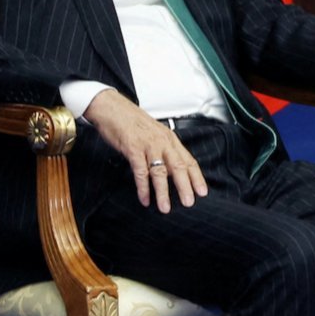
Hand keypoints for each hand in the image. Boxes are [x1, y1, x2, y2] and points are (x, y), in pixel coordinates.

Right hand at [81, 89, 207, 211]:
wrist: (112, 108)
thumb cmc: (132, 121)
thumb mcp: (155, 134)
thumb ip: (164, 150)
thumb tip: (172, 169)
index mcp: (170, 139)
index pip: (189, 160)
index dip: (196, 177)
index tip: (202, 192)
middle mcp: (163, 142)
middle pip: (178, 167)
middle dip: (185, 187)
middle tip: (189, 203)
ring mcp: (148, 145)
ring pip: (160, 172)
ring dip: (163, 192)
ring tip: (165, 208)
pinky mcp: (133, 149)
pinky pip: (140, 172)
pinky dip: (143, 187)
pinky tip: (145, 199)